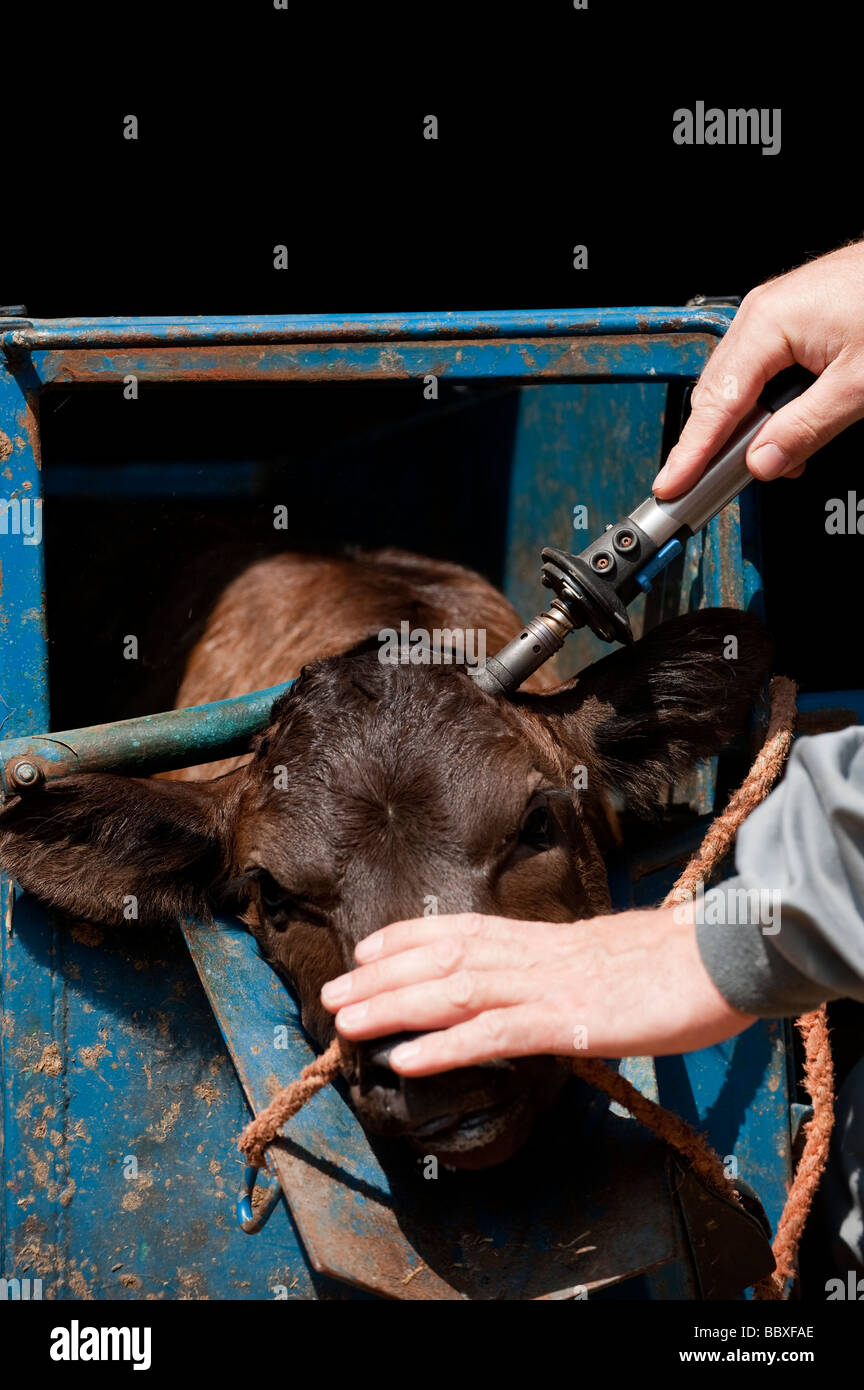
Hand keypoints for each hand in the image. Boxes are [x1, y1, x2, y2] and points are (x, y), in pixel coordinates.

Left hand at [320, 906, 753, 1074]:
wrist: (722, 956)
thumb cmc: (672, 962)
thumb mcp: (606, 957)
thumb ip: (566, 967)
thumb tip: (542, 979)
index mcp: (543, 939)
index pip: (461, 928)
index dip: (408, 936)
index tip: (366, 947)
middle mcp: (533, 955)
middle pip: (442, 959)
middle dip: (381, 977)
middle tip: (331, 995)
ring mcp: (547, 985)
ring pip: (454, 991)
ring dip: (394, 1006)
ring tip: (347, 1022)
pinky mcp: (568, 1019)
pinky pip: (495, 1034)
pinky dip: (445, 1045)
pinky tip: (406, 1059)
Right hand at [653, 241, 863, 497]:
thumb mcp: (859, 384)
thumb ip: (807, 427)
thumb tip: (763, 462)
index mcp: (768, 323)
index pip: (717, 404)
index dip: (691, 452)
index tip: (671, 484)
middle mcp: (759, 314)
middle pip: (717, 394)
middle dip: (714, 444)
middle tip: (708, 488)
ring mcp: (772, 313)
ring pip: (738, 385)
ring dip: (748, 427)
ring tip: (775, 460)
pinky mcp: (787, 318)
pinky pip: (760, 370)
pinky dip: (766, 405)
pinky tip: (789, 428)